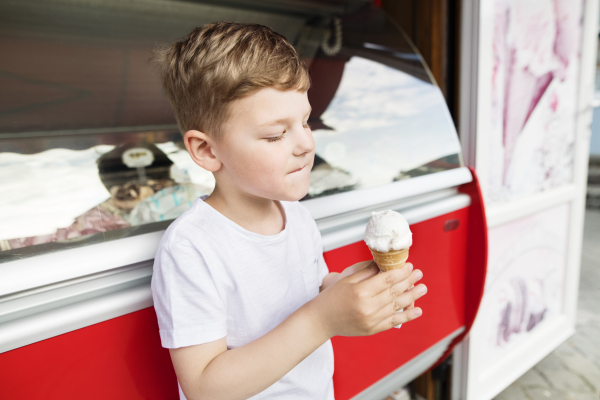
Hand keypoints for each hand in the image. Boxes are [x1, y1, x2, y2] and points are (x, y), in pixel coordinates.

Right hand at [310, 261, 424, 337]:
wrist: (321, 320)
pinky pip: (393, 322)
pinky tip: (417, 310)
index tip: (410, 266)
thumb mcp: (347, 280)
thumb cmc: (332, 297)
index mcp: (360, 292)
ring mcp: (371, 320)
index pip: (386, 280)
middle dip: (409, 281)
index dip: (400, 272)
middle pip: (394, 292)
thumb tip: (384, 265)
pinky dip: (407, 316)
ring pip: (397, 306)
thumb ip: (366, 272)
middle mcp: (367, 307)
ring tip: (423, 288)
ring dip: (412, 297)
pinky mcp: (372, 329)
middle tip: (420, 274)